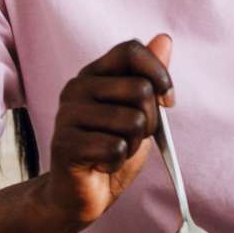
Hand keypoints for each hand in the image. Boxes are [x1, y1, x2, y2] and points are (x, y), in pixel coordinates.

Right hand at [39, 34, 173, 228]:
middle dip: (150, 121)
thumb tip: (164, 39)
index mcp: (94, 74)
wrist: (81, 194)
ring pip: (132, 122)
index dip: (159, 73)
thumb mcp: (138, 111)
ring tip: (113, 150)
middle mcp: (76, 87)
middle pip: (141, 89)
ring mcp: (67, 114)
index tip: (168, 101)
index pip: (131, 50)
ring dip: (133, 145)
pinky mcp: (65, 143)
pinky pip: (116, 148)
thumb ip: (149, 77)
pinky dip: (117, 162)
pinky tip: (101, 164)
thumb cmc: (111, 149)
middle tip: (131, 137)